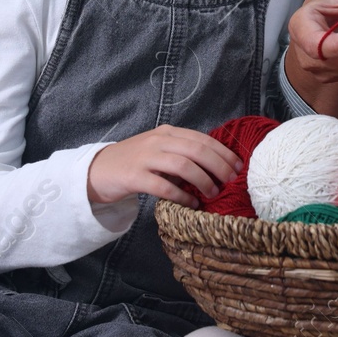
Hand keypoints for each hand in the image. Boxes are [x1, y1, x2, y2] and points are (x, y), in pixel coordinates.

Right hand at [85, 125, 241, 207]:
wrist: (98, 170)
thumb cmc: (135, 162)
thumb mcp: (160, 150)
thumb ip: (183, 153)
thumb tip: (217, 167)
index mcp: (168, 132)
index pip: (202, 139)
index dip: (223, 153)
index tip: (239, 167)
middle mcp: (158, 140)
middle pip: (197, 150)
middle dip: (219, 166)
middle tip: (232, 182)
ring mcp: (145, 157)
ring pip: (183, 166)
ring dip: (203, 181)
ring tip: (214, 194)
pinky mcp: (134, 176)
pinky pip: (164, 186)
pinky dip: (182, 196)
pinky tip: (192, 204)